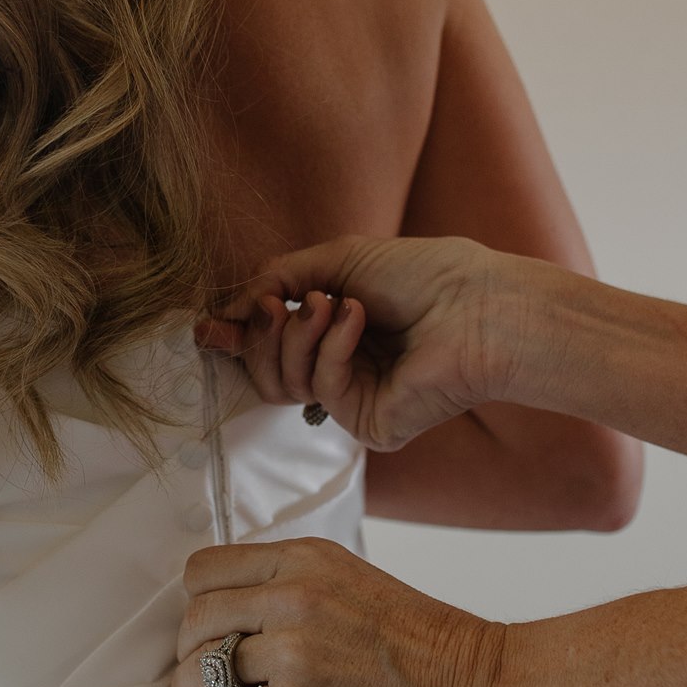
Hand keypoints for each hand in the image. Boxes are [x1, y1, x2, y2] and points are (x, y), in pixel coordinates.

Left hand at [166, 537, 506, 686]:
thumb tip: (234, 610)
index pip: (206, 569)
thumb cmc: (422, 642)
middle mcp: (292, 597)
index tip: (200, 622)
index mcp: (304, 560)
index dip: (195, 601)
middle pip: (196, 618)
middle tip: (192, 666)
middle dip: (187, 647)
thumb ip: (292, 585)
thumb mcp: (350, 580)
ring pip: (203, 667)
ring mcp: (292, 654)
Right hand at [193, 234, 522, 447]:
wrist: (479, 303)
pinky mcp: (371, 424)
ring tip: (335, 303)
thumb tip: (229, 310)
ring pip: (283, 382)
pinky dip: (332, 345)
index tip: (207, 327)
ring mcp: (356, 400)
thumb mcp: (337, 261)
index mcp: (338, 334)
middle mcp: (344, 371)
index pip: (270, 347)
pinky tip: (358, 320)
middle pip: (265, 370)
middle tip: (279, 302)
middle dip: (263, 332)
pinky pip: (321, 386)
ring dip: (299, 332)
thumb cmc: (424, 275)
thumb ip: (279, 280)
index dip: (236, 337)